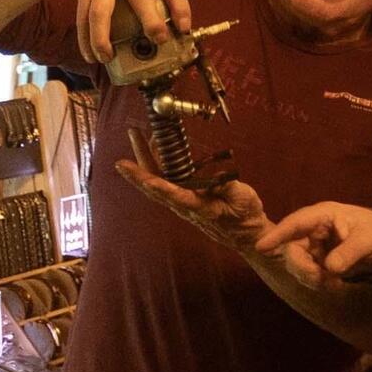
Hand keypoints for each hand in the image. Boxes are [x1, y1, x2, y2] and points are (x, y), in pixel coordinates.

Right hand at [58, 0, 193, 66]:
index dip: (180, 7)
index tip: (183, 29)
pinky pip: (83, 15)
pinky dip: (85, 39)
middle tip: (158, 41)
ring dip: (102, 39)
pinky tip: (91, 54)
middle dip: (151, 23)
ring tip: (107, 58)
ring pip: (100, 12)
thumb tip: (173, 26)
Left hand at [115, 136, 269, 251]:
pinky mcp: (185, 198)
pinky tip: (155, 148)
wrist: (247, 235)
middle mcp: (185, 206)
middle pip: (155, 186)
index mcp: (199, 208)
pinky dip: (157, 163)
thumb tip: (217, 176)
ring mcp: (182, 203)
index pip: (172, 194)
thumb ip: (227, 188)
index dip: (153, 183)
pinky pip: (165, 180)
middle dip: (137, 168)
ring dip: (145, 160)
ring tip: (137, 137)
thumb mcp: (243, 200)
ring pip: (157, 181)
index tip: (136, 173)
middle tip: (125, 148)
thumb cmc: (245, 217)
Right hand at [257, 202, 371, 280]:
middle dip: (302, 268)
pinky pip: (307, 274)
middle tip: (320, 280)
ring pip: (297, 265)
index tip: (261, 247)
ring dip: (311, 278)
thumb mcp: (368, 240)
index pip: (295, 224)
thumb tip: (329, 268)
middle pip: (291, 249)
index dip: (277, 235)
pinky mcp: (316, 261)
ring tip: (335, 283)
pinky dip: (318, 283)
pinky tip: (336, 284)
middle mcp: (312, 231)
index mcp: (323, 216)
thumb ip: (349, 252)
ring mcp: (313, 247)